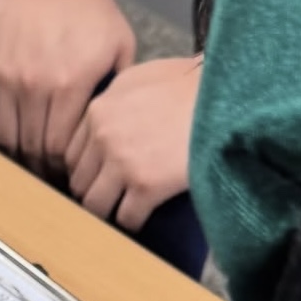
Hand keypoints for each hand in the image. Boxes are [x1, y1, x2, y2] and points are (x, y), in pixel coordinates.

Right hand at [0, 0, 134, 175]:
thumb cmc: (87, 7)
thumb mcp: (120, 46)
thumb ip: (118, 91)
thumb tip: (114, 133)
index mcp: (70, 83)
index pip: (60, 149)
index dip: (64, 169)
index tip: (70, 177)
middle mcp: (35, 85)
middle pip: (32, 150)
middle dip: (42, 172)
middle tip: (51, 181)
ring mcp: (8, 79)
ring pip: (8, 140)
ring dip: (19, 159)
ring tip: (31, 167)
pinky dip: (2, 135)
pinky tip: (15, 140)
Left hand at [66, 56, 201, 230]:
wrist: (229, 96)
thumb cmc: (191, 85)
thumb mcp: (141, 77)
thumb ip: (113, 100)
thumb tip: (102, 122)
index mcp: (97, 110)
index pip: (71, 155)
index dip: (86, 170)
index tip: (99, 178)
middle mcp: (103, 136)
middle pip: (79, 183)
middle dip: (94, 192)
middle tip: (111, 199)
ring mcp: (122, 162)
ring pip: (95, 205)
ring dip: (109, 211)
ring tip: (125, 210)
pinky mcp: (146, 185)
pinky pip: (125, 219)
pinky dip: (133, 223)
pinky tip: (144, 217)